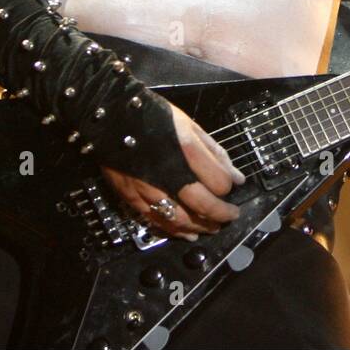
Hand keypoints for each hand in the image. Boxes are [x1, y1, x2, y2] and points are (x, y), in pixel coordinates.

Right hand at [102, 103, 244, 240]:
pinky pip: (157, 221)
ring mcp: (149, 188)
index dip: (229, 187)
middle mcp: (170, 174)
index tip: (232, 186)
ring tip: (212, 228)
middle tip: (230, 216)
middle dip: (221, 214)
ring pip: (180, 219)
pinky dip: (175, 230)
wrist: (112, 117)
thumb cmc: (154, 117)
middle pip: (203, 205)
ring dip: (200, 227)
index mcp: (187, 151)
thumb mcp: (190, 125)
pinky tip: (187, 233)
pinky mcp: (132, 197)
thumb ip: (214, 153)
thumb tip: (236, 177)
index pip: (219, 182)